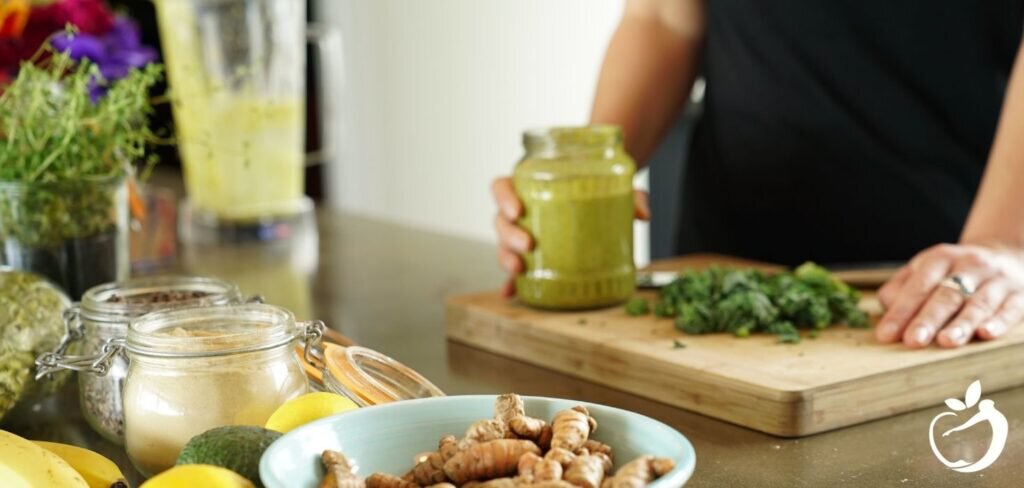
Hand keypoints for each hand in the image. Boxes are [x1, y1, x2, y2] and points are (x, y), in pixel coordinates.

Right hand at [491, 176, 649, 296]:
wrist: (598, 198)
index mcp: (530, 186)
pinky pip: (513, 270)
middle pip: (499, 221)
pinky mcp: (529, 257)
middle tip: (529, 244)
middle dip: (509, 235)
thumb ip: (631, 195)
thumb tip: (643, 213)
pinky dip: (511, 283)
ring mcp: (521, 234)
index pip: (502, 186)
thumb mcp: (613, 186)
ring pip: (502, 245)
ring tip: (520, 270)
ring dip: (506, 258)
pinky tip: (512, 293)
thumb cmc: (595, 189)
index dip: (503, 198)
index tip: (517, 210)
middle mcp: (521, 211)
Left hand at [875, 243, 1023, 347]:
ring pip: (978, 303)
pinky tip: (986, 334)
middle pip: (946, 295)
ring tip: (946, 341)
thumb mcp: (924, 271)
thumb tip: (887, 315)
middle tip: (913, 341)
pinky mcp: (1019, 295)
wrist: (1004, 255)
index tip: (886, 335)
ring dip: (961, 324)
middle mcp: (969, 266)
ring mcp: (996, 280)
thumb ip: (900, 290)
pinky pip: (1010, 309)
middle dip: (928, 319)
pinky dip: (998, 322)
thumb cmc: (952, 272)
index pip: (917, 287)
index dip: (901, 311)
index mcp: (940, 258)